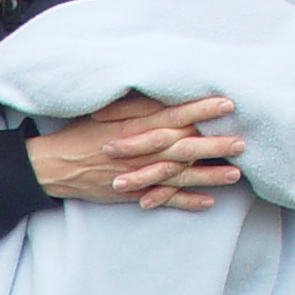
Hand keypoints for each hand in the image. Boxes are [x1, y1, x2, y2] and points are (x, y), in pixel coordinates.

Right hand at [25, 93, 243, 211]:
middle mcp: (141, 153)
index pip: (174, 116)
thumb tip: (164, 92)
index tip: (226, 103)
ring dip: (207, 176)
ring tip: (234, 174)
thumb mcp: (105, 111)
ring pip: (179, 176)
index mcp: (135, 128)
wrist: (53, 167)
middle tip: (241, 143)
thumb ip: (136, 104)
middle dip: (213, 146)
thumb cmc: (79, 134)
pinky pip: (163, 200)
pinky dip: (185, 202)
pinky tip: (208, 202)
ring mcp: (139, 176)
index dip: (201, 109)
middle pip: (183, 148)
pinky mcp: (134, 193)